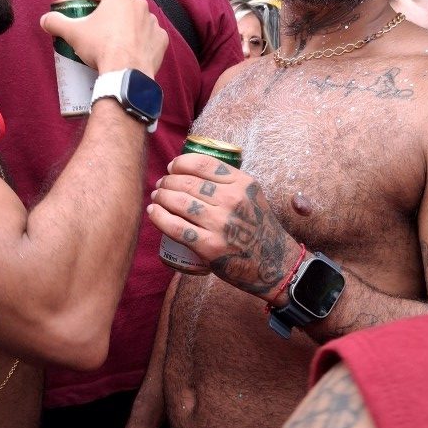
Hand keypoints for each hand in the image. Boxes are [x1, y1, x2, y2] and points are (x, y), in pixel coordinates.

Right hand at [40, 0, 167, 75]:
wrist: (124, 72)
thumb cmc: (100, 47)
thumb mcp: (73, 33)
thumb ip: (56, 22)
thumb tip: (45, 20)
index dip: (98, 6)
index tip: (92, 21)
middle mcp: (140, 4)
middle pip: (123, 7)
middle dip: (114, 18)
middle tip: (102, 36)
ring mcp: (153, 22)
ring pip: (138, 22)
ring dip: (130, 30)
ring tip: (117, 47)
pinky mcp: (162, 40)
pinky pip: (151, 39)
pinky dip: (144, 45)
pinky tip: (133, 54)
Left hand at [148, 153, 294, 298]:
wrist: (274, 264)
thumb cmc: (258, 228)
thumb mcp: (251, 196)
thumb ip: (229, 182)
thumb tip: (191, 172)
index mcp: (242, 184)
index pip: (203, 163)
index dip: (181, 163)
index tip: (172, 167)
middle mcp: (232, 200)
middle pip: (187, 182)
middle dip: (168, 181)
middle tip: (161, 185)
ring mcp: (220, 224)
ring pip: (179, 202)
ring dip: (161, 197)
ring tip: (157, 197)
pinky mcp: (209, 246)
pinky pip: (175, 227)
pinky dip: (159, 217)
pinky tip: (153, 212)